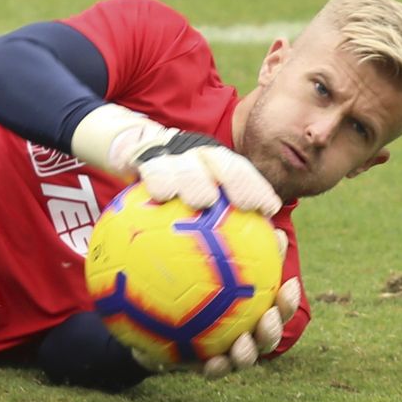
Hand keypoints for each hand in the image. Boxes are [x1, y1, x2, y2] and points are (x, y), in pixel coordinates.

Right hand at [116, 127, 281, 216]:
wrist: (132, 159)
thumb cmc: (173, 195)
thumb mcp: (200, 205)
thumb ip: (231, 227)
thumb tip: (268, 246)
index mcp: (215, 164)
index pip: (241, 171)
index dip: (257, 187)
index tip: (268, 209)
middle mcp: (196, 155)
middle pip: (220, 160)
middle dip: (235, 180)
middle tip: (243, 205)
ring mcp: (170, 154)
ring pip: (186, 163)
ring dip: (196, 180)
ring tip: (202, 202)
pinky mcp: (143, 157)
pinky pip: (151, 167)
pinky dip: (159, 179)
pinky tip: (162, 197)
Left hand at [132, 230, 302, 378]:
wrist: (140, 305)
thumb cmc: (169, 272)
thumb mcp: (189, 246)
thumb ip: (212, 232)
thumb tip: (234, 205)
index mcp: (243, 303)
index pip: (272, 301)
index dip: (286, 298)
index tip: (288, 284)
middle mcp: (237, 327)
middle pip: (265, 332)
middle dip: (273, 329)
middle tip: (268, 318)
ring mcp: (219, 347)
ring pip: (242, 356)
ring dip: (248, 354)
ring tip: (242, 345)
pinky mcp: (194, 363)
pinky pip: (205, 368)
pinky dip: (210, 366)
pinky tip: (207, 361)